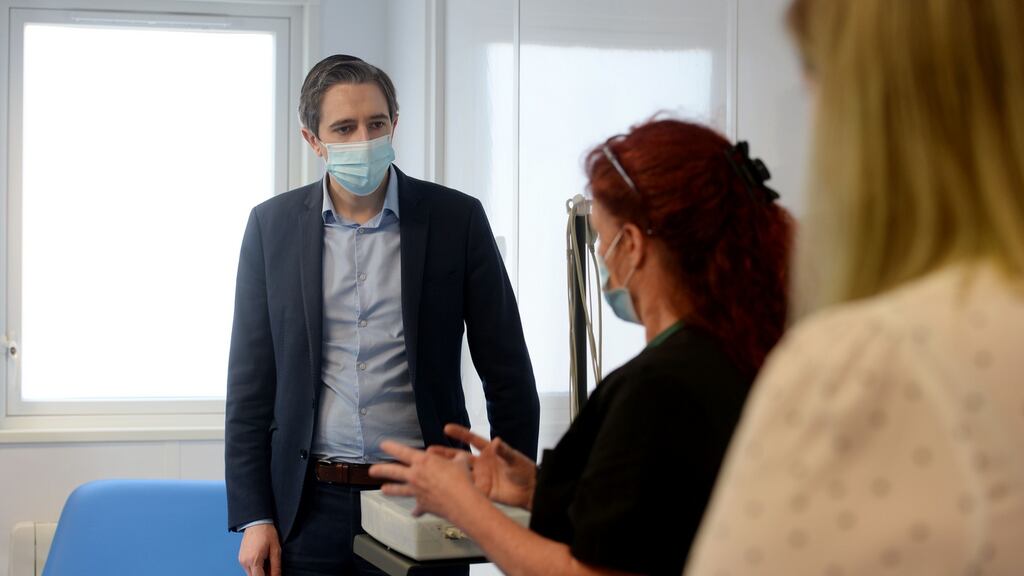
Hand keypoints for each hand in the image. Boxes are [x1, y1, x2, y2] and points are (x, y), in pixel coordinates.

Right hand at [238, 523, 280, 575]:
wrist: (256, 522)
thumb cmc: (266, 533)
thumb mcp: (275, 549)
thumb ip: (276, 566)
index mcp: (254, 560)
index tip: (273, 575)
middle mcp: (245, 562)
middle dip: (263, 575)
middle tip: (271, 569)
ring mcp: (241, 560)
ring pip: (251, 573)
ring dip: (259, 572)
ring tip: (267, 562)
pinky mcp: (240, 558)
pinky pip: (248, 568)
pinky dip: (255, 567)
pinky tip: (262, 559)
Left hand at [370, 440, 487, 521]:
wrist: (461, 502)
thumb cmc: (461, 479)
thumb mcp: (460, 462)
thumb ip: (456, 458)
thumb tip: (460, 456)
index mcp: (423, 461)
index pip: (402, 451)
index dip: (391, 447)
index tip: (382, 445)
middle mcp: (416, 475)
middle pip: (393, 472)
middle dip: (380, 470)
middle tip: (371, 471)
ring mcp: (417, 491)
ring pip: (399, 490)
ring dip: (391, 490)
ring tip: (383, 489)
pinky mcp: (422, 505)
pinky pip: (417, 508)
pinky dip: (416, 511)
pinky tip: (414, 513)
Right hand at [430, 423, 536, 509]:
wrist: (530, 491)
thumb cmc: (524, 471)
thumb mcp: (515, 459)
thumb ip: (505, 451)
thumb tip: (497, 441)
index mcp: (489, 452)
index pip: (472, 440)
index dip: (460, 434)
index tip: (447, 429)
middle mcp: (481, 463)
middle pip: (460, 457)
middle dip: (446, 454)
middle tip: (430, 452)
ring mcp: (480, 477)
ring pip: (459, 473)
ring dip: (447, 471)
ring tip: (431, 469)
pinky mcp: (481, 490)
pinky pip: (466, 488)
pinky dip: (456, 488)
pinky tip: (444, 487)